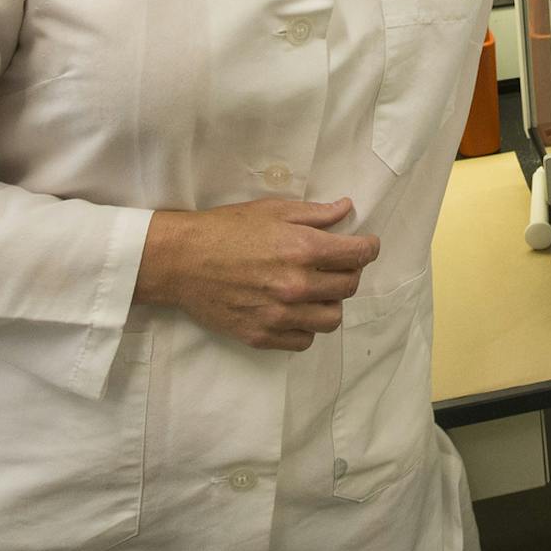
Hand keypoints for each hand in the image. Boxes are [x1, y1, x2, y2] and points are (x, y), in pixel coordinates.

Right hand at [136, 197, 378, 351]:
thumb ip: (315, 214)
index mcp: (302, 249)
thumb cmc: (225, 229)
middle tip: (338, 265)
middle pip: (349, 287)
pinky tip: (296, 311)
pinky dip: (306, 327)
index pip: (357, 255)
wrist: (181, 260)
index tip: (368, 246)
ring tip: (318, 291)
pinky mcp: (262, 335)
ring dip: (331, 303)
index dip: (369, 249)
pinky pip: (304, 341)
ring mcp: (280, 315)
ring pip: (331, 319)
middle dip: (350, 273)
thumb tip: (346, 209)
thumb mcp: (272, 210)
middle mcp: (296, 285)